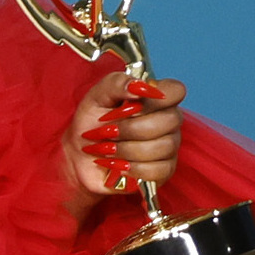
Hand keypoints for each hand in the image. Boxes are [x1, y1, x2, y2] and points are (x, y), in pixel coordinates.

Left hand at [67, 67, 182, 202]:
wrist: (78, 156)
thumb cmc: (92, 123)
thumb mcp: (97, 97)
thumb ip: (116, 83)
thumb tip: (137, 85)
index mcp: (156, 98)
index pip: (176, 90)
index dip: (156, 97)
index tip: (130, 105)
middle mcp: (167, 120)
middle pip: (171, 120)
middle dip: (131, 128)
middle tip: (107, 132)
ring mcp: (168, 146)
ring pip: (164, 146)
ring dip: (127, 149)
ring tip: (107, 150)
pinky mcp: (163, 170)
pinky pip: (159, 170)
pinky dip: (133, 169)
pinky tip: (117, 165)